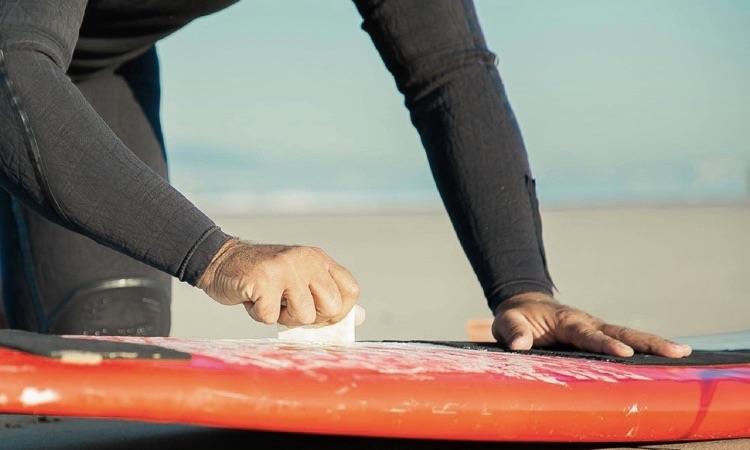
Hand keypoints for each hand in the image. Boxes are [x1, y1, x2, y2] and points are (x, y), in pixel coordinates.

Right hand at [197, 239, 359, 326]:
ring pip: (304, 315)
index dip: (339, 311)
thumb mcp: (300, 282)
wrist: (221, 261)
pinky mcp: (263, 279)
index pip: (350, 290)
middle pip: (332, 306)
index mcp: (319, 259)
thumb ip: (327, 298)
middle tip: (290, 306)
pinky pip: (272, 317)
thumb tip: (358, 317)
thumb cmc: (264, 280)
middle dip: (311, 317)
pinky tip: (253, 299)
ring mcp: (285, 268)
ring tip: (270, 300)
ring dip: (283, 317)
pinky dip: (259, 315)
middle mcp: (306, 259)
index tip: (319, 313)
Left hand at [492, 292, 691, 357]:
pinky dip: (645, 349)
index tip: (625, 352)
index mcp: (566, 320)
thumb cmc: (517, 317)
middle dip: (648, 342)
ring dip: (654, 345)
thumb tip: (521, 345)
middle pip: (621, 331)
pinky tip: (666, 361)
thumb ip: (512, 332)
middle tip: (678, 351)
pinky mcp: (599, 337)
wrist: (525, 306)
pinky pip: (625, 342)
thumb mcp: (507, 322)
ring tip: (683, 354)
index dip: (605, 343)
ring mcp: (596, 329)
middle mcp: (587, 323)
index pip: (588, 334)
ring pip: (629, 335)